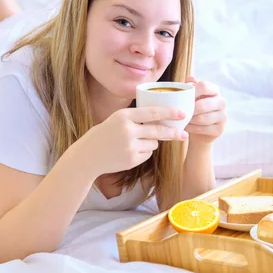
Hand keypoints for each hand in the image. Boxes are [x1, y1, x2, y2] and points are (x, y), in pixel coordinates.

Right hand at [74, 107, 188, 175]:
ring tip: (134, 142)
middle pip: (158, 131)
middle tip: (183, 134)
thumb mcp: (117, 119)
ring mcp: (130, 147)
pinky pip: (148, 154)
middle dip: (172, 133)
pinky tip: (130, 151)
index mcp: (123, 116)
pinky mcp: (131, 160)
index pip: (152, 113)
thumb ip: (136, 118)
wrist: (88, 155)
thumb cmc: (104, 134)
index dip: (169, 113)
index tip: (182, 114)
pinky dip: (144, 152)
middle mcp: (127, 130)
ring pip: (154, 143)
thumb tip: (163, 119)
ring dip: (151, 142)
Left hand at [184, 77, 226, 143]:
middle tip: (180, 112)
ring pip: (203, 118)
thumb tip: (190, 79)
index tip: (181, 98)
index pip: (204, 86)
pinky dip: (192, 129)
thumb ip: (189, 86)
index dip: (191, 92)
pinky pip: (203, 129)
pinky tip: (186, 127)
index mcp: (214, 90)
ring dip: (190, 120)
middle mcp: (221, 102)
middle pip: (203, 104)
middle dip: (190, 110)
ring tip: (181, 120)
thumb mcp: (190, 96)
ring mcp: (223, 116)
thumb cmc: (193, 108)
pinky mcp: (220, 129)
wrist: (198, 129)